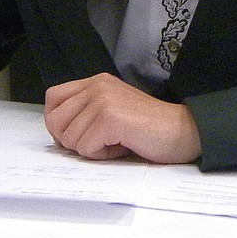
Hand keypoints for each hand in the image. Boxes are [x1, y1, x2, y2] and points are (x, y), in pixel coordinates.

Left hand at [44, 73, 201, 163]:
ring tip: (116, 141)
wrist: (184, 131)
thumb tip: (58, 134)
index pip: (53, 98)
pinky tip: (122, 146)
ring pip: (69, 138)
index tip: (78, 135)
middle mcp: (97, 86)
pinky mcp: (110, 118)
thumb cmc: (149, 128)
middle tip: (100, 141)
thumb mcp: (112, 110)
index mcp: (96, 82)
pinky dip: (102, 155)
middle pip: (55, 120)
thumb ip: (86, 113)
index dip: (58, 123)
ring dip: (91, 150)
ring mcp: (103, 100)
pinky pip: (85, 148)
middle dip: (72, 140)